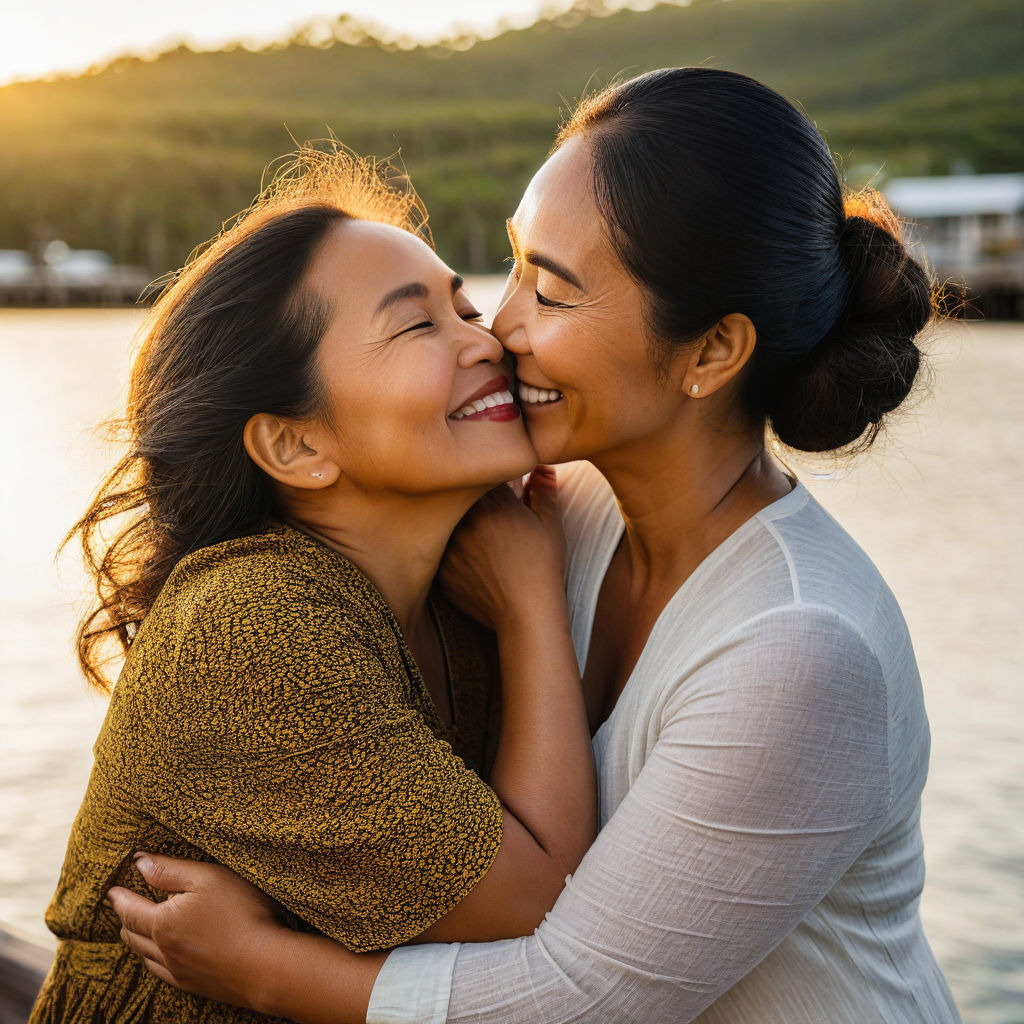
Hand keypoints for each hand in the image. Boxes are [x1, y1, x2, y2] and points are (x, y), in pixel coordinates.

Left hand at [107, 852, 289, 1012]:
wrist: (267, 965)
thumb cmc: (241, 914)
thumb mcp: (208, 878)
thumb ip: (171, 870)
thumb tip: (139, 863)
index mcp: (162, 923)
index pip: (130, 910)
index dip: (119, 898)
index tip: (110, 891)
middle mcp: (164, 951)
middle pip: (133, 935)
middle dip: (125, 919)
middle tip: (121, 908)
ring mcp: (179, 971)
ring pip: (145, 957)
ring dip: (137, 941)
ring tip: (136, 930)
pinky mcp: (195, 985)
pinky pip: (161, 973)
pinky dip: (152, 961)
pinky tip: (160, 958)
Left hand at [441, 466, 566, 629]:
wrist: (527, 611)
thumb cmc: (543, 566)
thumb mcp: (550, 524)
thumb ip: (544, 491)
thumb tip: (543, 469)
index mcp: (491, 501)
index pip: (481, 479)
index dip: (490, 485)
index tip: (501, 496)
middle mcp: (464, 519)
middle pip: (459, 502)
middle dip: (473, 507)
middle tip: (492, 523)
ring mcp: (449, 546)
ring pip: (447, 528)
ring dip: (459, 532)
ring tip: (483, 547)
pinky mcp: (442, 572)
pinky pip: (443, 557)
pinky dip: (456, 559)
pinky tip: (475, 567)